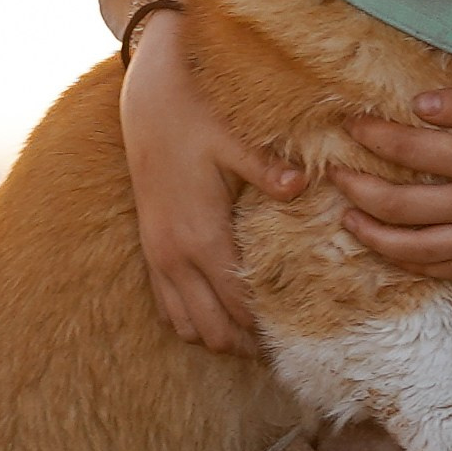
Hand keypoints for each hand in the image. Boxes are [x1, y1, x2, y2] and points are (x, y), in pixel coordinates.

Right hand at [118, 14, 304, 350]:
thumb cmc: (195, 119)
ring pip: (187, 326)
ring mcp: (159, 257)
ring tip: (254, 335)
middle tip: (282, 346)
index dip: (266, 329)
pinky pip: (167, 307)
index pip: (238, 305)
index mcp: (202, 236)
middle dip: (246, 344)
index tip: (297, 339)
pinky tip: (218, 312)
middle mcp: (176, 256)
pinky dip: (192, 319)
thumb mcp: (232, 141)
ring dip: (219, 335)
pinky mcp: (151, 250)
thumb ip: (266, 169)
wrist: (147, 104)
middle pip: (214, 329)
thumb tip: (304, 184)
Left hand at [332, 82, 451, 281]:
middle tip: (335, 178)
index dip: (376, 139)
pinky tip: (398, 256)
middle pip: (405, 208)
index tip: (349, 126)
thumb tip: (419, 108)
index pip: (416, 150)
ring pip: (422, 251)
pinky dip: (419, 267)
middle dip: (362, 194)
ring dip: (378, 240)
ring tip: (349, 224)